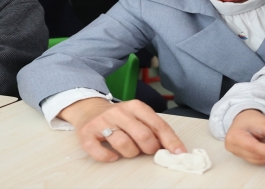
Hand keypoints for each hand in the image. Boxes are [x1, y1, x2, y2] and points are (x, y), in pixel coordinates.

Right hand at [58, 98, 185, 161]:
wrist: (89, 109)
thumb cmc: (119, 117)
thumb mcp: (138, 116)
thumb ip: (153, 128)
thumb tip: (172, 147)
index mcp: (136, 106)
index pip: (158, 125)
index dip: (170, 141)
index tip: (178, 152)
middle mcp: (119, 112)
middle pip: (143, 135)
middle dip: (150, 148)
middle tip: (148, 150)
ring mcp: (102, 122)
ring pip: (123, 144)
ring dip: (131, 153)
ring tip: (129, 150)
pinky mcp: (86, 134)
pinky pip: (100, 152)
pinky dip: (109, 157)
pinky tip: (113, 155)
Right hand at [225, 109, 264, 163]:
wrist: (242, 118)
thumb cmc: (249, 118)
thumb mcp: (263, 121)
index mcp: (235, 137)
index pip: (254, 148)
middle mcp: (235, 148)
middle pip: (258, 156)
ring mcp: (240, 154)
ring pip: (261, 160)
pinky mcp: (246, 157)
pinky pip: (261, 160)